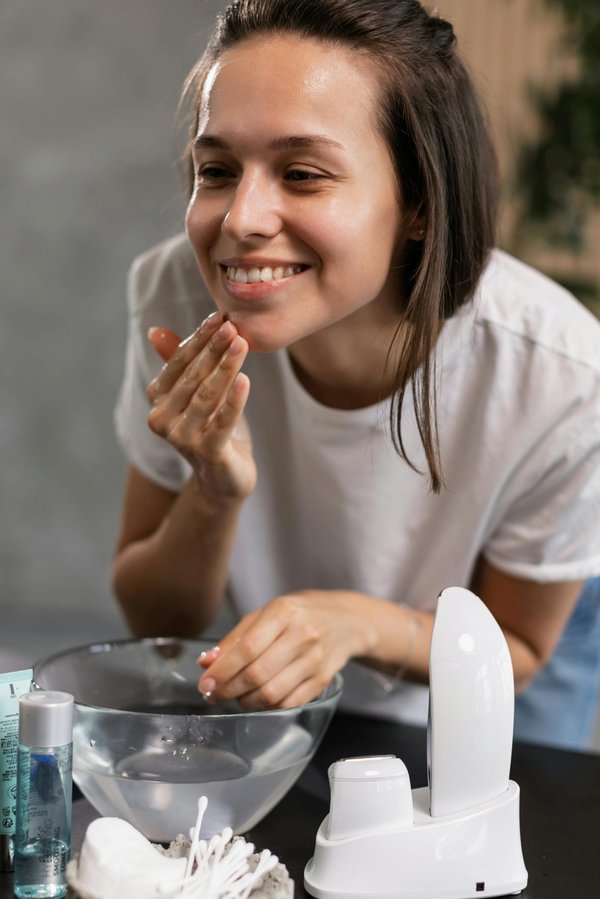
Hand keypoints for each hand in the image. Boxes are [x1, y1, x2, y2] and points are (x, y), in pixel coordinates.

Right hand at [146, 314, 256, 502]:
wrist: (224, 477)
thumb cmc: (211, 427)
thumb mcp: (196, 393)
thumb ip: (178, 363)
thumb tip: (154, 331)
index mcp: (158, 399)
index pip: (178, 361)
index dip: (198, 338)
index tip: (219, 316)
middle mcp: (162, 418)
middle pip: (193, 376)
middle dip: (214, 349)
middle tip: (233, 326)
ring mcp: (182, 437)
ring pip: (207, 395)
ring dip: (225, 367)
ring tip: (242, 344)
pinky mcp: (207, 452)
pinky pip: (223, 421)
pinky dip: (235, 400)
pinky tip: (245, 379)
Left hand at [196, 590, 377, 708]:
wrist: (344, 621)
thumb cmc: (297, 615)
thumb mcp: (266, 614)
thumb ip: (235, 638)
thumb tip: (206, 662)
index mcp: (283, 612)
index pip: (247, 648)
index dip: (223, 670)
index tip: (205, 683)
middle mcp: (302, 634)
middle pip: (258, 674)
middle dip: (229, 689)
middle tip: (214, 694)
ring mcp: (315, 659)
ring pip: (272, 693)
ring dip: (246, 701)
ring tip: (236, 696)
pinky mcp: (323, 679)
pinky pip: (288, 703)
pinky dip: (267, 707)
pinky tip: (258, 700)